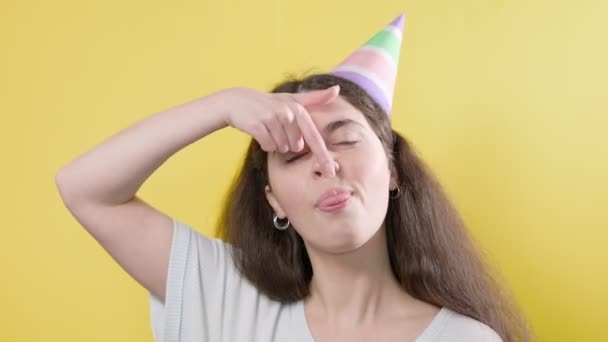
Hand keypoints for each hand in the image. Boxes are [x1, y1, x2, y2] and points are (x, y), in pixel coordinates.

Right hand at [216, 85, 339, 175]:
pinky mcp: (258, 125)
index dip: (323, 156)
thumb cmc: (269, 103)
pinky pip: (268, 146)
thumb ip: (315, 97)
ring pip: (281, 148)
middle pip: (296, 147)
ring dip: (275, 143)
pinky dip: (264, 144)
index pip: (315, 138)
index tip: (331, 171)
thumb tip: (337, 89)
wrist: (238, 101)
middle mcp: (288, 113)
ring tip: (268, 129)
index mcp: (299, 110)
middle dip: (287, 143)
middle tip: (277, 129)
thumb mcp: (292, 99)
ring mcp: (272, 118)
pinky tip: (260, 132)